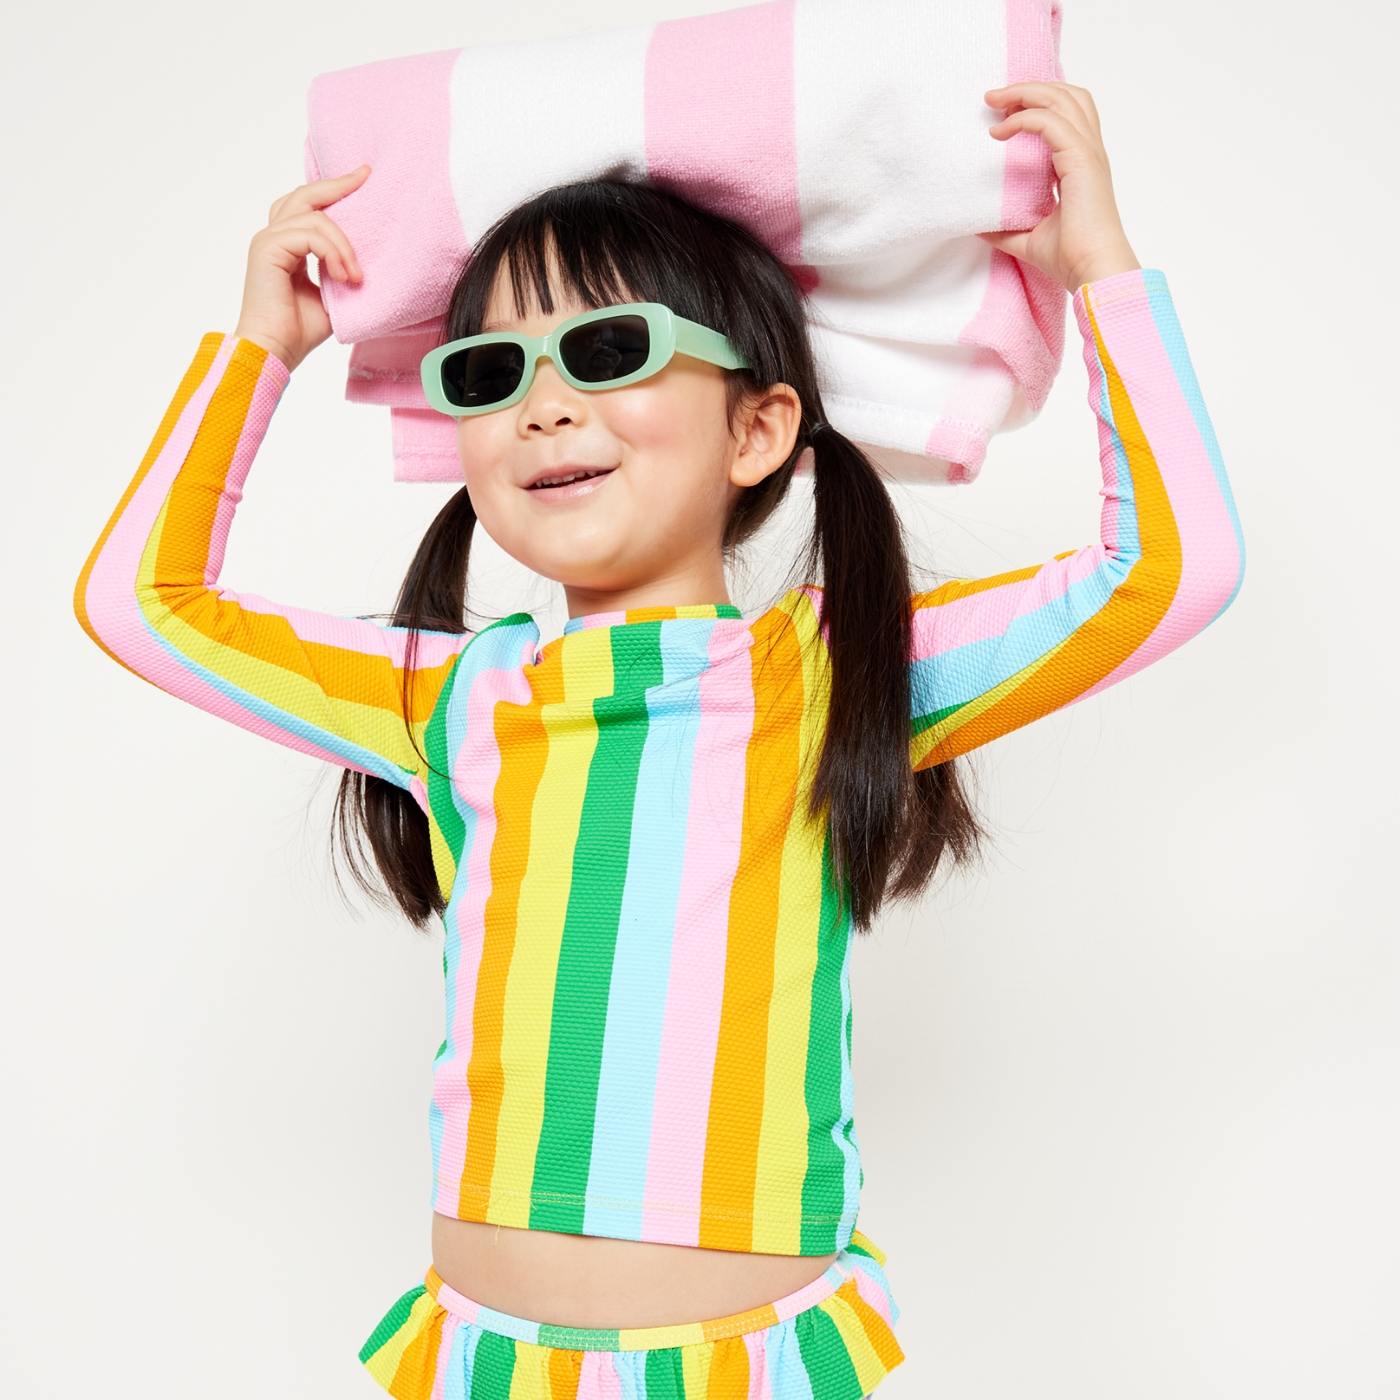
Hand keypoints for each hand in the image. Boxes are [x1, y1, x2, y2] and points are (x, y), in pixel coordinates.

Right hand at [233, 166, 369, 371]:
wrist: (275, 350)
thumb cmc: (299, 330)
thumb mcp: (332, 294)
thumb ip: (341, 269)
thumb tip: (366, 258)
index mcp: (287, 245)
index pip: (309, 207)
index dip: (334, 191)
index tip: (362, 178)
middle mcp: (274, 237)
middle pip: (306, 195)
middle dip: (337, 185)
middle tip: (365, 178)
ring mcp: (268, 240)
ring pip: (314, 216)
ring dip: (343, 245)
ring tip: (354, 275)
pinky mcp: (267, 248)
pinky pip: (309, 234)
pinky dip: (332, 252)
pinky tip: (342, 276)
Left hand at [979, 83, 1138, 291]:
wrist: (1093, 270)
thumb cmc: (1070, 258)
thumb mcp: (1027, 239)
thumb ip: (1004, 228)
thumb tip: (975, 225)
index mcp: (1082, 164)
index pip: (1067, 115)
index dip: (1038, 104)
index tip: (1003, 112)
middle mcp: (1089, 152)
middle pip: (1067, 95)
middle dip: (1030, 88)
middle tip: (994, 97)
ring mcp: (1088, 153)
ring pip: (1062, 99)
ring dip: (1026, 93)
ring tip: (995, 101)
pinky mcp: (1081, 161)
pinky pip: (1050, 123)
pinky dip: (1024, 119)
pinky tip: (1000, 132)